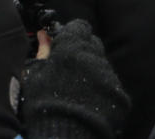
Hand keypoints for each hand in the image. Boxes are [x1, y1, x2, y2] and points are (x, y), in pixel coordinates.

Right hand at [20, 19, 130, 138]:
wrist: (65, 137)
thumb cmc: (43, 104)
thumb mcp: (35, 76)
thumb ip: (43, 52)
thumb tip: (44, 34)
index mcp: (75, 48)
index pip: (79, 27)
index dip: (70, 35)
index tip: (61, 46)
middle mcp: (97, 56)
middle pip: (91, 45)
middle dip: (81, 52)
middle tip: (66, 70)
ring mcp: (110, 75)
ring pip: (101, 64)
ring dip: (91, 71)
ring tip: (75, 90)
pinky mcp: (120, 93)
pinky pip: (110, 84)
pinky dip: (101, 89)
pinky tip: (87, 101)